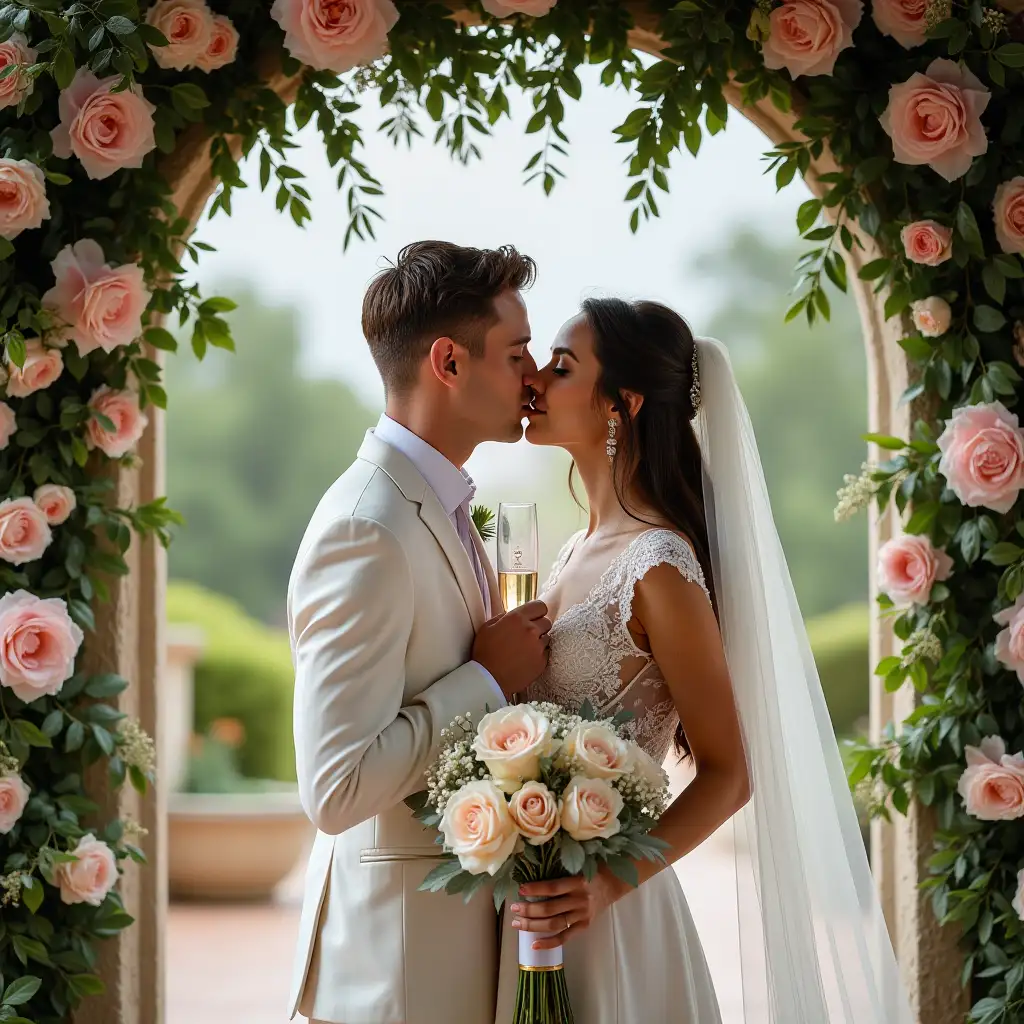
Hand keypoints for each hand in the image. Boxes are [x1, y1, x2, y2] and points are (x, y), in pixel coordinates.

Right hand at [472, 600, 550, 697]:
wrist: (489, 679)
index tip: (532, 617)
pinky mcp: (542, 662)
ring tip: (525, 649)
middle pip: (546, 622)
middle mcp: (531, 630)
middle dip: (538, 626)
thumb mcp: (487, 627)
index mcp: (517, 618)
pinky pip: (547, 652)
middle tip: (527, 634)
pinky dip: (540, 654)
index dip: (537, 611)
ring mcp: (538, 646)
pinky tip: (527, 658)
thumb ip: (503, 617)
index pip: (540, 606)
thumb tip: (513, 614)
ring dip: (539, 640)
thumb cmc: (484, 652)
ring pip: (547, 637)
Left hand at [509, 870, 627, 949]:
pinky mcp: (584, 926)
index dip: (536, 889)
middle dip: (529, 910)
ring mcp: (582, 915)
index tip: (520, 890)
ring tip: (517, 923)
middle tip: (513, 909)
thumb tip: (532, 877)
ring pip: (554, 924)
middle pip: (550, 908)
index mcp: (578, 882)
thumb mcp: (577, 867)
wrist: (612, 884)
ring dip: (533, 925)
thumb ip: (560, 873)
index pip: (553, 887)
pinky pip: (564, 937)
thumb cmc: (590, 871)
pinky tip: (534, 945)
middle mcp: (580, 900)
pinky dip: (549, 943)